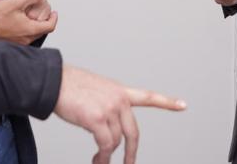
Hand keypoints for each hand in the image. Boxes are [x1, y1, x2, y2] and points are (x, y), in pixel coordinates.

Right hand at [0, 0, 57, 44]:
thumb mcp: (16, 2)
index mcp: (30, 30)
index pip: (49, 26)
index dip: (54, 18)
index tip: (54, 13)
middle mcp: (26, 38)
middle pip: (42, 30)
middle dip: (45, 20)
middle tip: (46, 13)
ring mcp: (19, 42)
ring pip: (33, 33)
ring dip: (35, 24)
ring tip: (32, 15)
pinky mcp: (12, 42)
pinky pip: (24, 35)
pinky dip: (26, 28)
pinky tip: (20, 20)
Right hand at [54, 64, 185, 163]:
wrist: (53, 80)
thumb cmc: (69, 85)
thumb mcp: (96, 90)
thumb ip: (107, 105)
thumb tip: (107, 130)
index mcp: (119, 91)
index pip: (148, 96)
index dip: (167, 102)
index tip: (183, 105)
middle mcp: (118, 99)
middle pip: (133, 132)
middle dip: (131, 152)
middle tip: (129, 163)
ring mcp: (109, 108)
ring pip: (115, 142)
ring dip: (107, 156)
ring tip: (98, 161)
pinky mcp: (97, 119)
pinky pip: (105, 145)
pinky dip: (102, 157)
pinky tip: (97, 159)